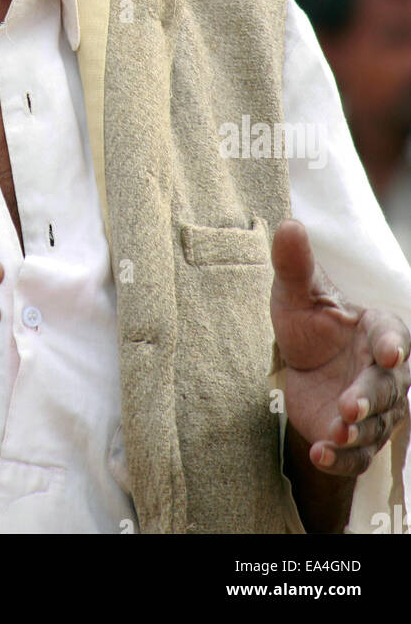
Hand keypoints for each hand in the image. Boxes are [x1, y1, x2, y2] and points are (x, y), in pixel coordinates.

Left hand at [271, 219, 409, 476]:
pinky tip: (320, 454)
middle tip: (349, 405)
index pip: (394, 336)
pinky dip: (342, 459)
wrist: (303, 361)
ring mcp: (373, 408)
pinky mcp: (356, 437)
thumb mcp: (296, 291)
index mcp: (379, 329)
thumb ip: (295, 263)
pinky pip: (356, 455)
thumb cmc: (309, 319)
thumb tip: (289, 224)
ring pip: (375, 425)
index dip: (394, 344)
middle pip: (387, 388)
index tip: (389, 353)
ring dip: (357, 433)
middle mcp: (384, 371)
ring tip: (335, 434)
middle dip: (370, 397)